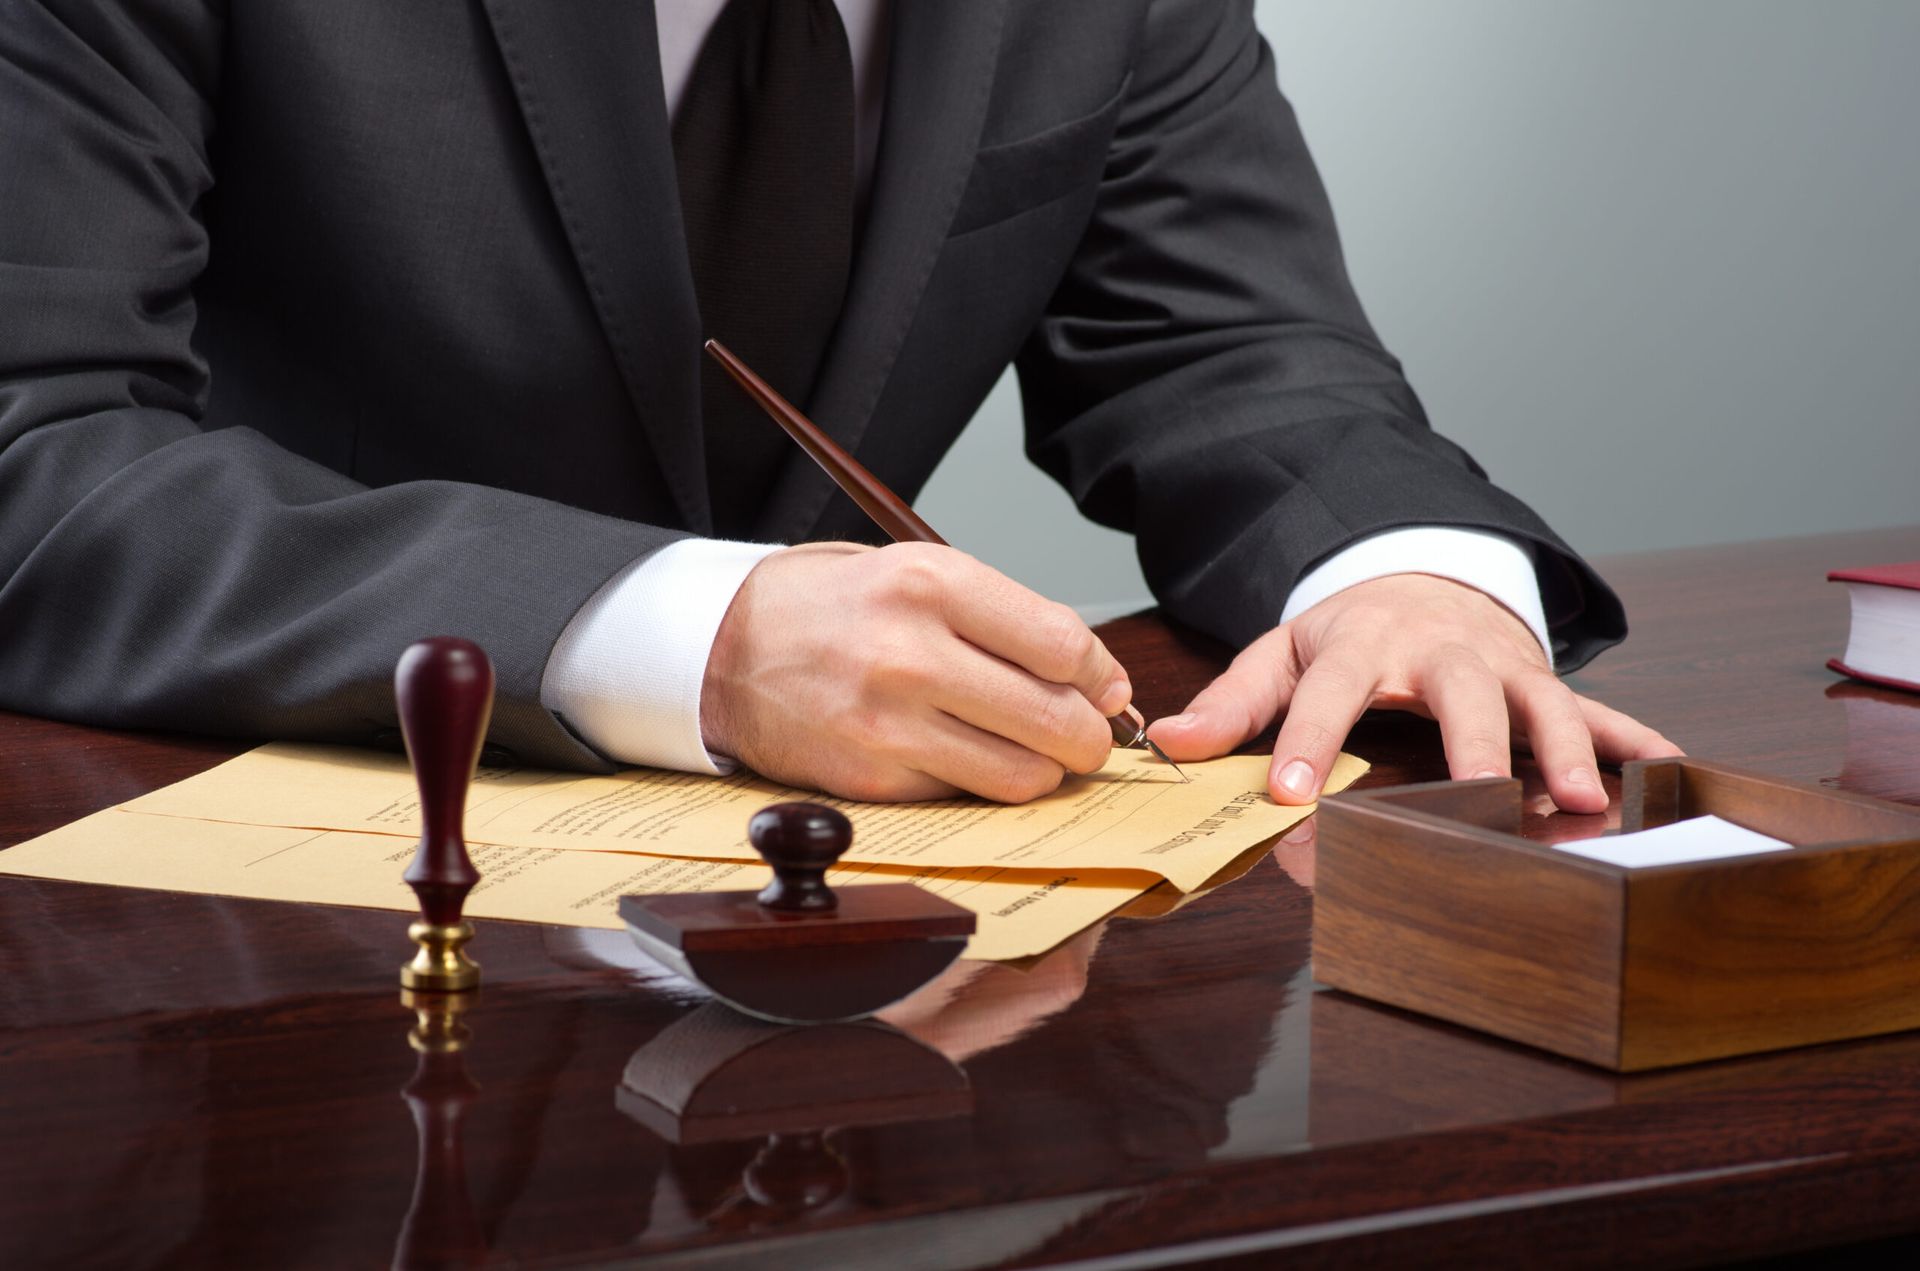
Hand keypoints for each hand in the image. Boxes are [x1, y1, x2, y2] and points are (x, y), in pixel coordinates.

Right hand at [701, 541, 1131, 801]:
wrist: (724, 648)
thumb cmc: (836, 607)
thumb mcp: (917, 573)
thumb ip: (1006, 619)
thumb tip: (1098, 680)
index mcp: (930, 583)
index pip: (1063, 645)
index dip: (1101, 676)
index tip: (1104, 688)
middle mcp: (910, 653)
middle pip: (1055, 719)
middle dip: (1088, 737)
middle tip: (1086, 736)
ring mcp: (888, 723)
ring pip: (1020, 773)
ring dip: (1044, 771)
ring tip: (1033, 751)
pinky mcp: (870, 777)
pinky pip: (965, 795)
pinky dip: (980, 783)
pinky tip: (965, 756)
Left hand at [1147, 574, 1680, 812]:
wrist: (1422, 577)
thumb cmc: (1347, 632)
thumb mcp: (1281, 654)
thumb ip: (1232, 701)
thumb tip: (1168, 739)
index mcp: (1362, 644)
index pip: (1329, 692)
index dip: (1308, 741)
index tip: (1292, 795)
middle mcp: (1440, 652)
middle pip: (1461, 693)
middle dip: (1472, 743)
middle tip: (1477, 793)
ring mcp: (1501, 666)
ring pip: (1540, 703)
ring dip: (1565, 749)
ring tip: (1579, 800)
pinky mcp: (1543, 681)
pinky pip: (1598, 709)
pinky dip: (1633, 738)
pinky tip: (1667, 768)